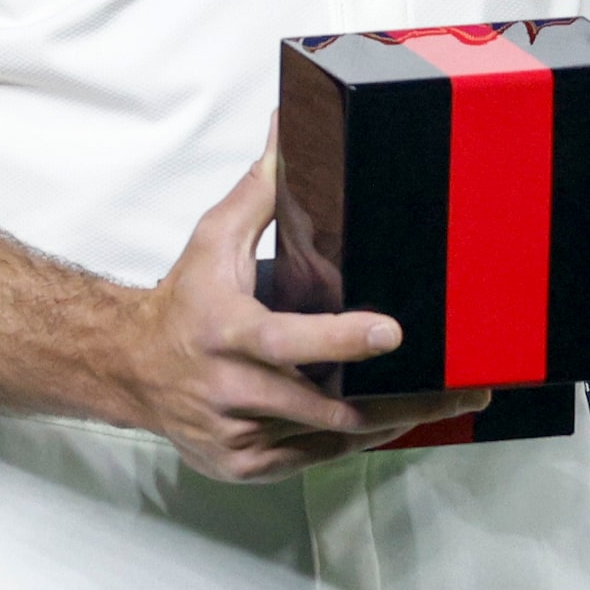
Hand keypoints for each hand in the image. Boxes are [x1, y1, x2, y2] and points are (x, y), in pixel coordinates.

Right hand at [119, 128, 486, 480]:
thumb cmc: (183, 300)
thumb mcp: (215, 238)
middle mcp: (228, 389)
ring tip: (446, 401)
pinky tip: (394, 420)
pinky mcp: (242, 464)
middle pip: (325, 403)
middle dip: (396, 396)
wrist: (128, 368)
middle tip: (461, 383)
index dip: (340, 339)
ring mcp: (235, 434)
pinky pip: (312, 457)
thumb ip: (262, 187)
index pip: (286, 340)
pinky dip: (354, 440)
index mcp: (225, 331)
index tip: (391, 331)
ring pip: (327, 435)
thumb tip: (288, 125)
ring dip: (388, 419)